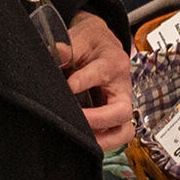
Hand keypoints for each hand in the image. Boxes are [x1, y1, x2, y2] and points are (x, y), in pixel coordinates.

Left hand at [56, 12, 135, 149]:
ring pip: (124, 131)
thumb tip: (56, 53)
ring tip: (84, 142)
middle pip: (122, 111)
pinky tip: (84, 143)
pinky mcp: (115, 116)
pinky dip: (103, 142)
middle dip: (99, 120)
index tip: (67, 87)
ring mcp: (121, 104)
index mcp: (114, 63)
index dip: (82, 82)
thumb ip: (69, 46)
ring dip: (105, 140)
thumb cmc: (92, 42)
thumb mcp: (81, 37)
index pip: (101, 74)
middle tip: (77, 122)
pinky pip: (116, 135)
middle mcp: (122, 87)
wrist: (102, 43)